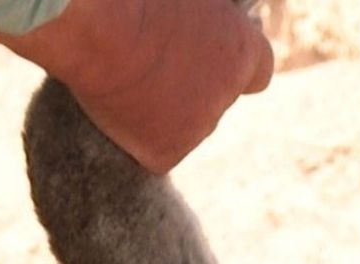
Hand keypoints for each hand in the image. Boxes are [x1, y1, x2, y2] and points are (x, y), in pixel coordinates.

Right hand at [0, 0, 273, 173]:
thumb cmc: (138, 1)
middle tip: (150, 69)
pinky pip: (154, 151)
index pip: (257, 74)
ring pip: (183, 127)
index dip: (230, 71)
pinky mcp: (166, 153)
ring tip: (127, 81)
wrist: (102, 31)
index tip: (208, 64)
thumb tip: (196, 32)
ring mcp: (199, 126)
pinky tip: (118, 108)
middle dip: (189, 91)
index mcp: (244, 49)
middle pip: (213, 102)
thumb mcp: (191, 1)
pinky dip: (137, 137)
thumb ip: (206, 17)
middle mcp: (228, 93)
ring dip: (162, 113)